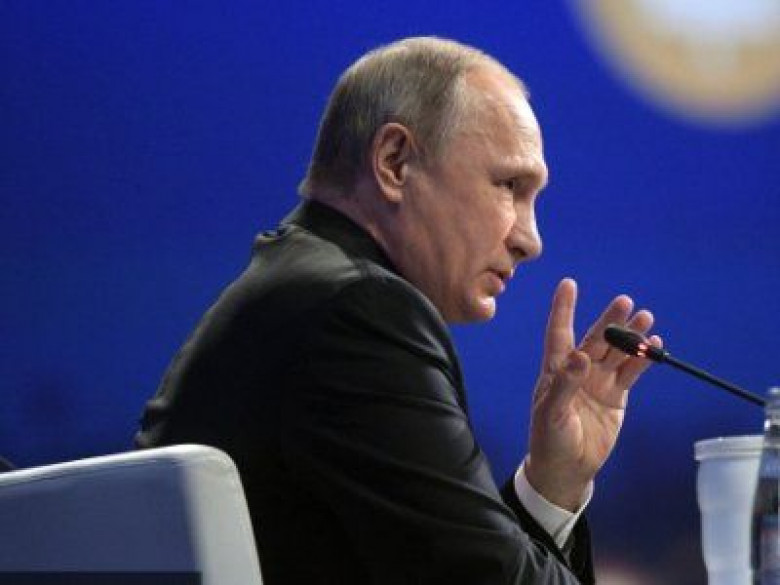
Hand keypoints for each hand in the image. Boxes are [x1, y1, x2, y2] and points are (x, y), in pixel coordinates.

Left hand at [524, 278, 660, 511]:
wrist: (567, 468)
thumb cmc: (549, 439)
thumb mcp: (551, 413)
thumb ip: (564, 384)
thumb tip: (579, 357)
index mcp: (556, 369)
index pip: (559, 332)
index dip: (563, 309)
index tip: (568, 283)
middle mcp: (578, 370)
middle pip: (596, 339)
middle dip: (610, 320)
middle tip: (624, 301)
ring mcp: (598, 382)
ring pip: (617, 352)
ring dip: (630, 336)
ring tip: (645, 316)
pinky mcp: (616, 396)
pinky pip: (631, 372)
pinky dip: (643, 359)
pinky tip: (655, 344)